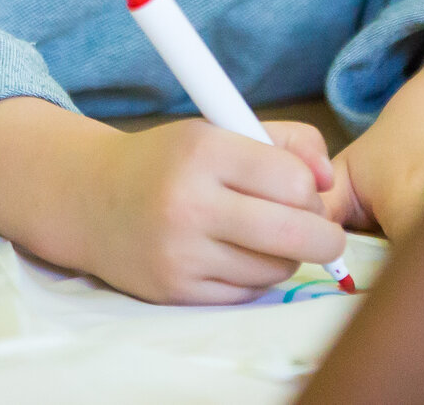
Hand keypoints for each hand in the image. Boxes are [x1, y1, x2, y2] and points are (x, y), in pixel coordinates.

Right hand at [75, 116, 351, 304]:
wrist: (93, 199)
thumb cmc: (170, 161)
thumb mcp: (221, 129)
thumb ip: (287, 142)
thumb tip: (330, 181)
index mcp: (204, 151)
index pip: (294, 181)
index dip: (313, 189)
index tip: (309, 191)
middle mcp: (190, 203)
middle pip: (295, 234)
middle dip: (326, 238)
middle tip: (325, 233)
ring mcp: (181, 252)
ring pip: (276, 269)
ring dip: (287, 257)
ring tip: (269, 237)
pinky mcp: (175, 290)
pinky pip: (247, 293)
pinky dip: (256, 278)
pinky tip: (239, 256)